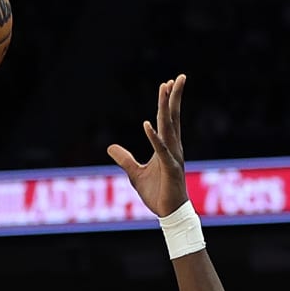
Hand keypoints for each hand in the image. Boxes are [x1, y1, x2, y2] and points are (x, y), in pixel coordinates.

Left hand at [108, 74, 190, 217]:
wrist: (168, 212)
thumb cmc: (157, 193)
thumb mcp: (134, 173)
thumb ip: (124, 159)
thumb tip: (110, 148)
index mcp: (167, 147)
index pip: (168, 120)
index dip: (167, 102)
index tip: (167, 84)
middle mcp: (173, 148)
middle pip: (172, 118)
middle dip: (174, 97)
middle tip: (179, 77)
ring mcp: (173, 157)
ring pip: (169, 128)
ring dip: (166, 108)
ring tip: (167, 89)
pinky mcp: (170, 169)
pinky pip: (161, 150)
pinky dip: (154, 137)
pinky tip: (147, 124)